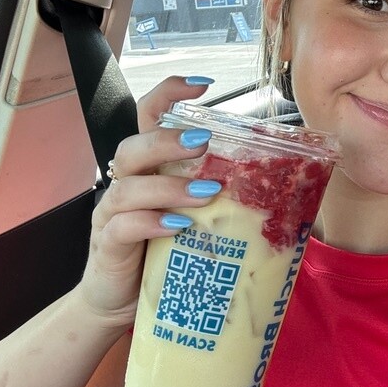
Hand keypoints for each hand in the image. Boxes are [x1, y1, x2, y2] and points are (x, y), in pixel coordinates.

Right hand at [76, 76, 218, 326]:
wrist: (121, 301)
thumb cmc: (164, 254)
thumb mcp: (194, 217)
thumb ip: (219, 196)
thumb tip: (280, 185)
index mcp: (148, 169)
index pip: (148, 117)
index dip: (169, 94)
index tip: (203, 85)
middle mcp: (126, 184)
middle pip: (133, 147)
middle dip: (167, 140)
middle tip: (203, 142)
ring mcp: (111, 215)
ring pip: (128, 187)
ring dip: (169, 187)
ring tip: (206, 193)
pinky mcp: (107, 246)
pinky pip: (121, 227)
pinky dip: (149, 223)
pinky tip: (177, 227)